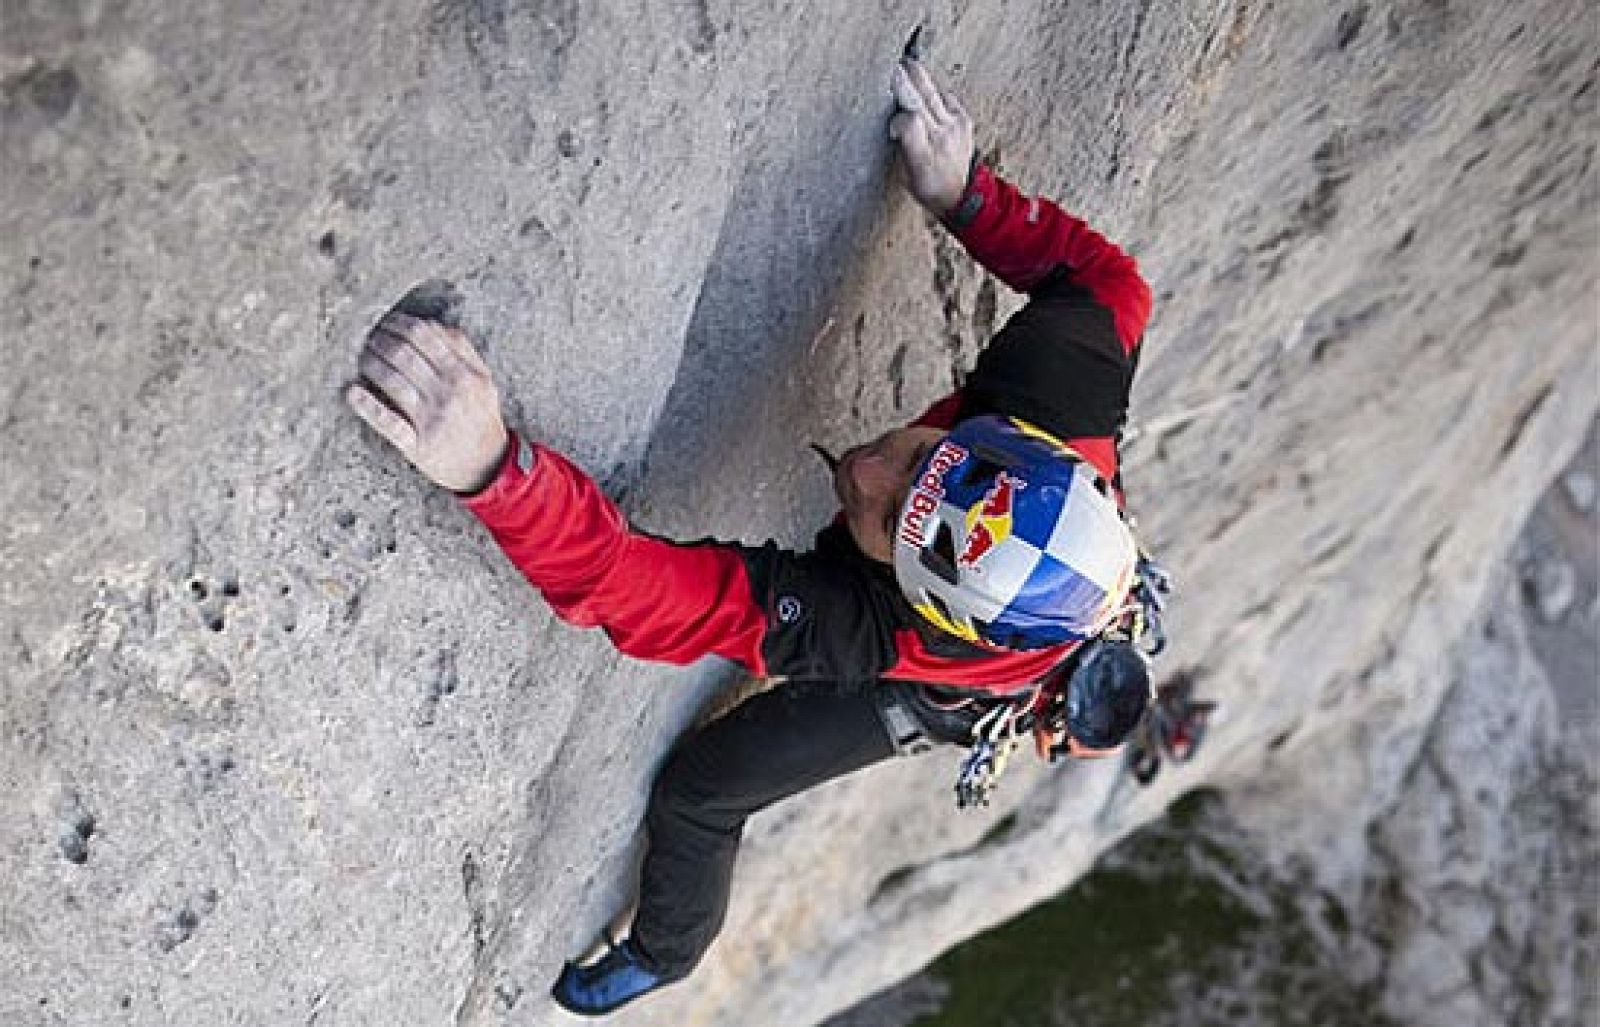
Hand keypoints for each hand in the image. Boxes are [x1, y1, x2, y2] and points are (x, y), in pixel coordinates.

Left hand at [346, 313, 508, 493]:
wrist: (487, 465)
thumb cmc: (481, 418)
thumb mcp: (483, 381)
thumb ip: (463, 351)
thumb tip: (432, 325)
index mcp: (465, 374)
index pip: (424, 336)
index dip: (398, 324)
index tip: (384, 321)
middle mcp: (449, 394)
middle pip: (403, 354)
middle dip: (379, 340)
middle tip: (367, 337)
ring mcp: (431, 420)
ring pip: (392, 381)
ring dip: (370, 364)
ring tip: (361, 357)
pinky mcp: (417, 445)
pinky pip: (387, 422)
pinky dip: (367, 406)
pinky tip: (352, 392)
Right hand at [889, 58, 974, 216]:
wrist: (962, 194)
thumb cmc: (929, 185)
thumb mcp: (906, 174)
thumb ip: (904, 144)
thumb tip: (897, 118)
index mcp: (922, 155)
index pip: (907, 121)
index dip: (896, 115)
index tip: (889, 108)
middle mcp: (941, 138)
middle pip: (919, 100)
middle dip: (904, 80)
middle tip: (892, 64)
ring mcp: (955, 127)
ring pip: (932, 94)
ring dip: (918, 78)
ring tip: (907, 64)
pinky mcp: (964, 121)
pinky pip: (946, 99)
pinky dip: (935, 94)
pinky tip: (926, 93)